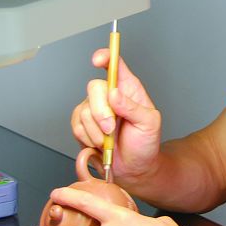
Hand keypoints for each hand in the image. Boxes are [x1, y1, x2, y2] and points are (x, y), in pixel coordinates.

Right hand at [70, 48, 161, 180]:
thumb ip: (133, 108)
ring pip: (84, 110)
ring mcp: (94, 108)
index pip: (115, 64)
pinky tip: (99, 143)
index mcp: (128, 88)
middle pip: (94, 88)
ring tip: (109, 140)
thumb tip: (114, 94)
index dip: (105, 57)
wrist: (134, 168)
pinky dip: (87, 137)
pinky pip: (76, 125)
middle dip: (101, 112)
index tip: (98, 60)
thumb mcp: (149, 124)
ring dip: (96, 131)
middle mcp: (109, 95)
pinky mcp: (82, 124)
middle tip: (111, 128)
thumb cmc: (145, 143)